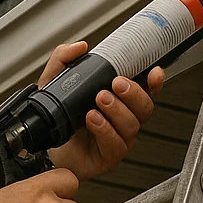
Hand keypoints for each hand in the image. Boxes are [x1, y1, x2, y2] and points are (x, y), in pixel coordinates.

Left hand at [40, 42, 162, 181]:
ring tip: (98, 101)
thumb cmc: (60, 117)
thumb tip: (80, 47)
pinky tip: (93, 119)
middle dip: (133, 93)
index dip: (154, 81)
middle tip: (116, 83)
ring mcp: (119, 137)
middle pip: (145, 106)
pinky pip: (116, 144)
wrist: (48, 146)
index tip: (154, 72)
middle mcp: (123, 118)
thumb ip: (63, 59)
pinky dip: (105, 129)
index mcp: (119, 99)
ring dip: (117, 110)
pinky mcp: (109, 155)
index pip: (145, 89)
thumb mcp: (55, 82)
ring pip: (132, 124)